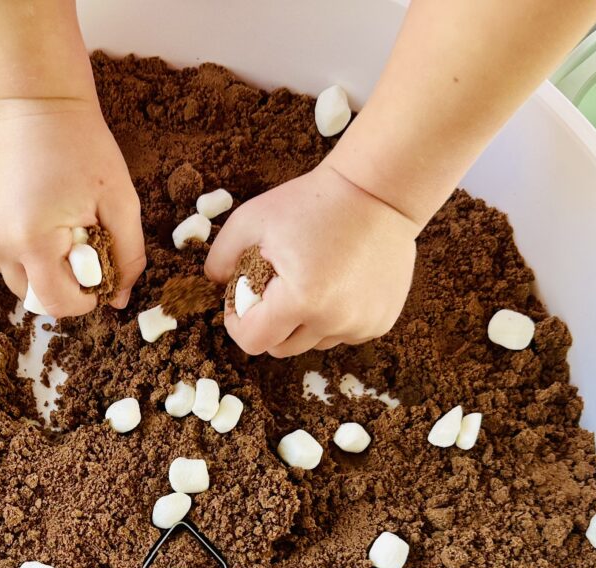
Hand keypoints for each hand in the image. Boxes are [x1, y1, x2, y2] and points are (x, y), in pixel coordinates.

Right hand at [0, 98, 144, 317]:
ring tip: (56, 226)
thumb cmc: (81, 144)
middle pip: (33, 296)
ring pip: (15, 276)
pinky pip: (0, 252)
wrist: (31, 97)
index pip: (57, 305)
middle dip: (60, 285)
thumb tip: (118, 299)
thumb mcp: (121, 202)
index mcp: (33, 242)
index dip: (83, 301)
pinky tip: (33, 212)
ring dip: (39, 267)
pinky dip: (20, 246)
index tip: (98, 279)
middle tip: (80, 247)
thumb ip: (128, 257)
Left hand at [204, 161, 417, 356]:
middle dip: (268, 325)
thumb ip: (220, 257)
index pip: (252, 341)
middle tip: (271, 290)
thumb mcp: (251, 219)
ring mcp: (361, 325)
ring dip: (301, 323)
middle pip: (280, 348)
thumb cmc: (313, 201)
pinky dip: (332, 318)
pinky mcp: (380, 322)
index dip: (238, 324)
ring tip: (308, 283)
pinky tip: (337, 284)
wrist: (381, 190)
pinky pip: (342, 334)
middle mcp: (334, 321)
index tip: (240, 301)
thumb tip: (215, 285)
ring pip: (312, 343)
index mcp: (300, 301)